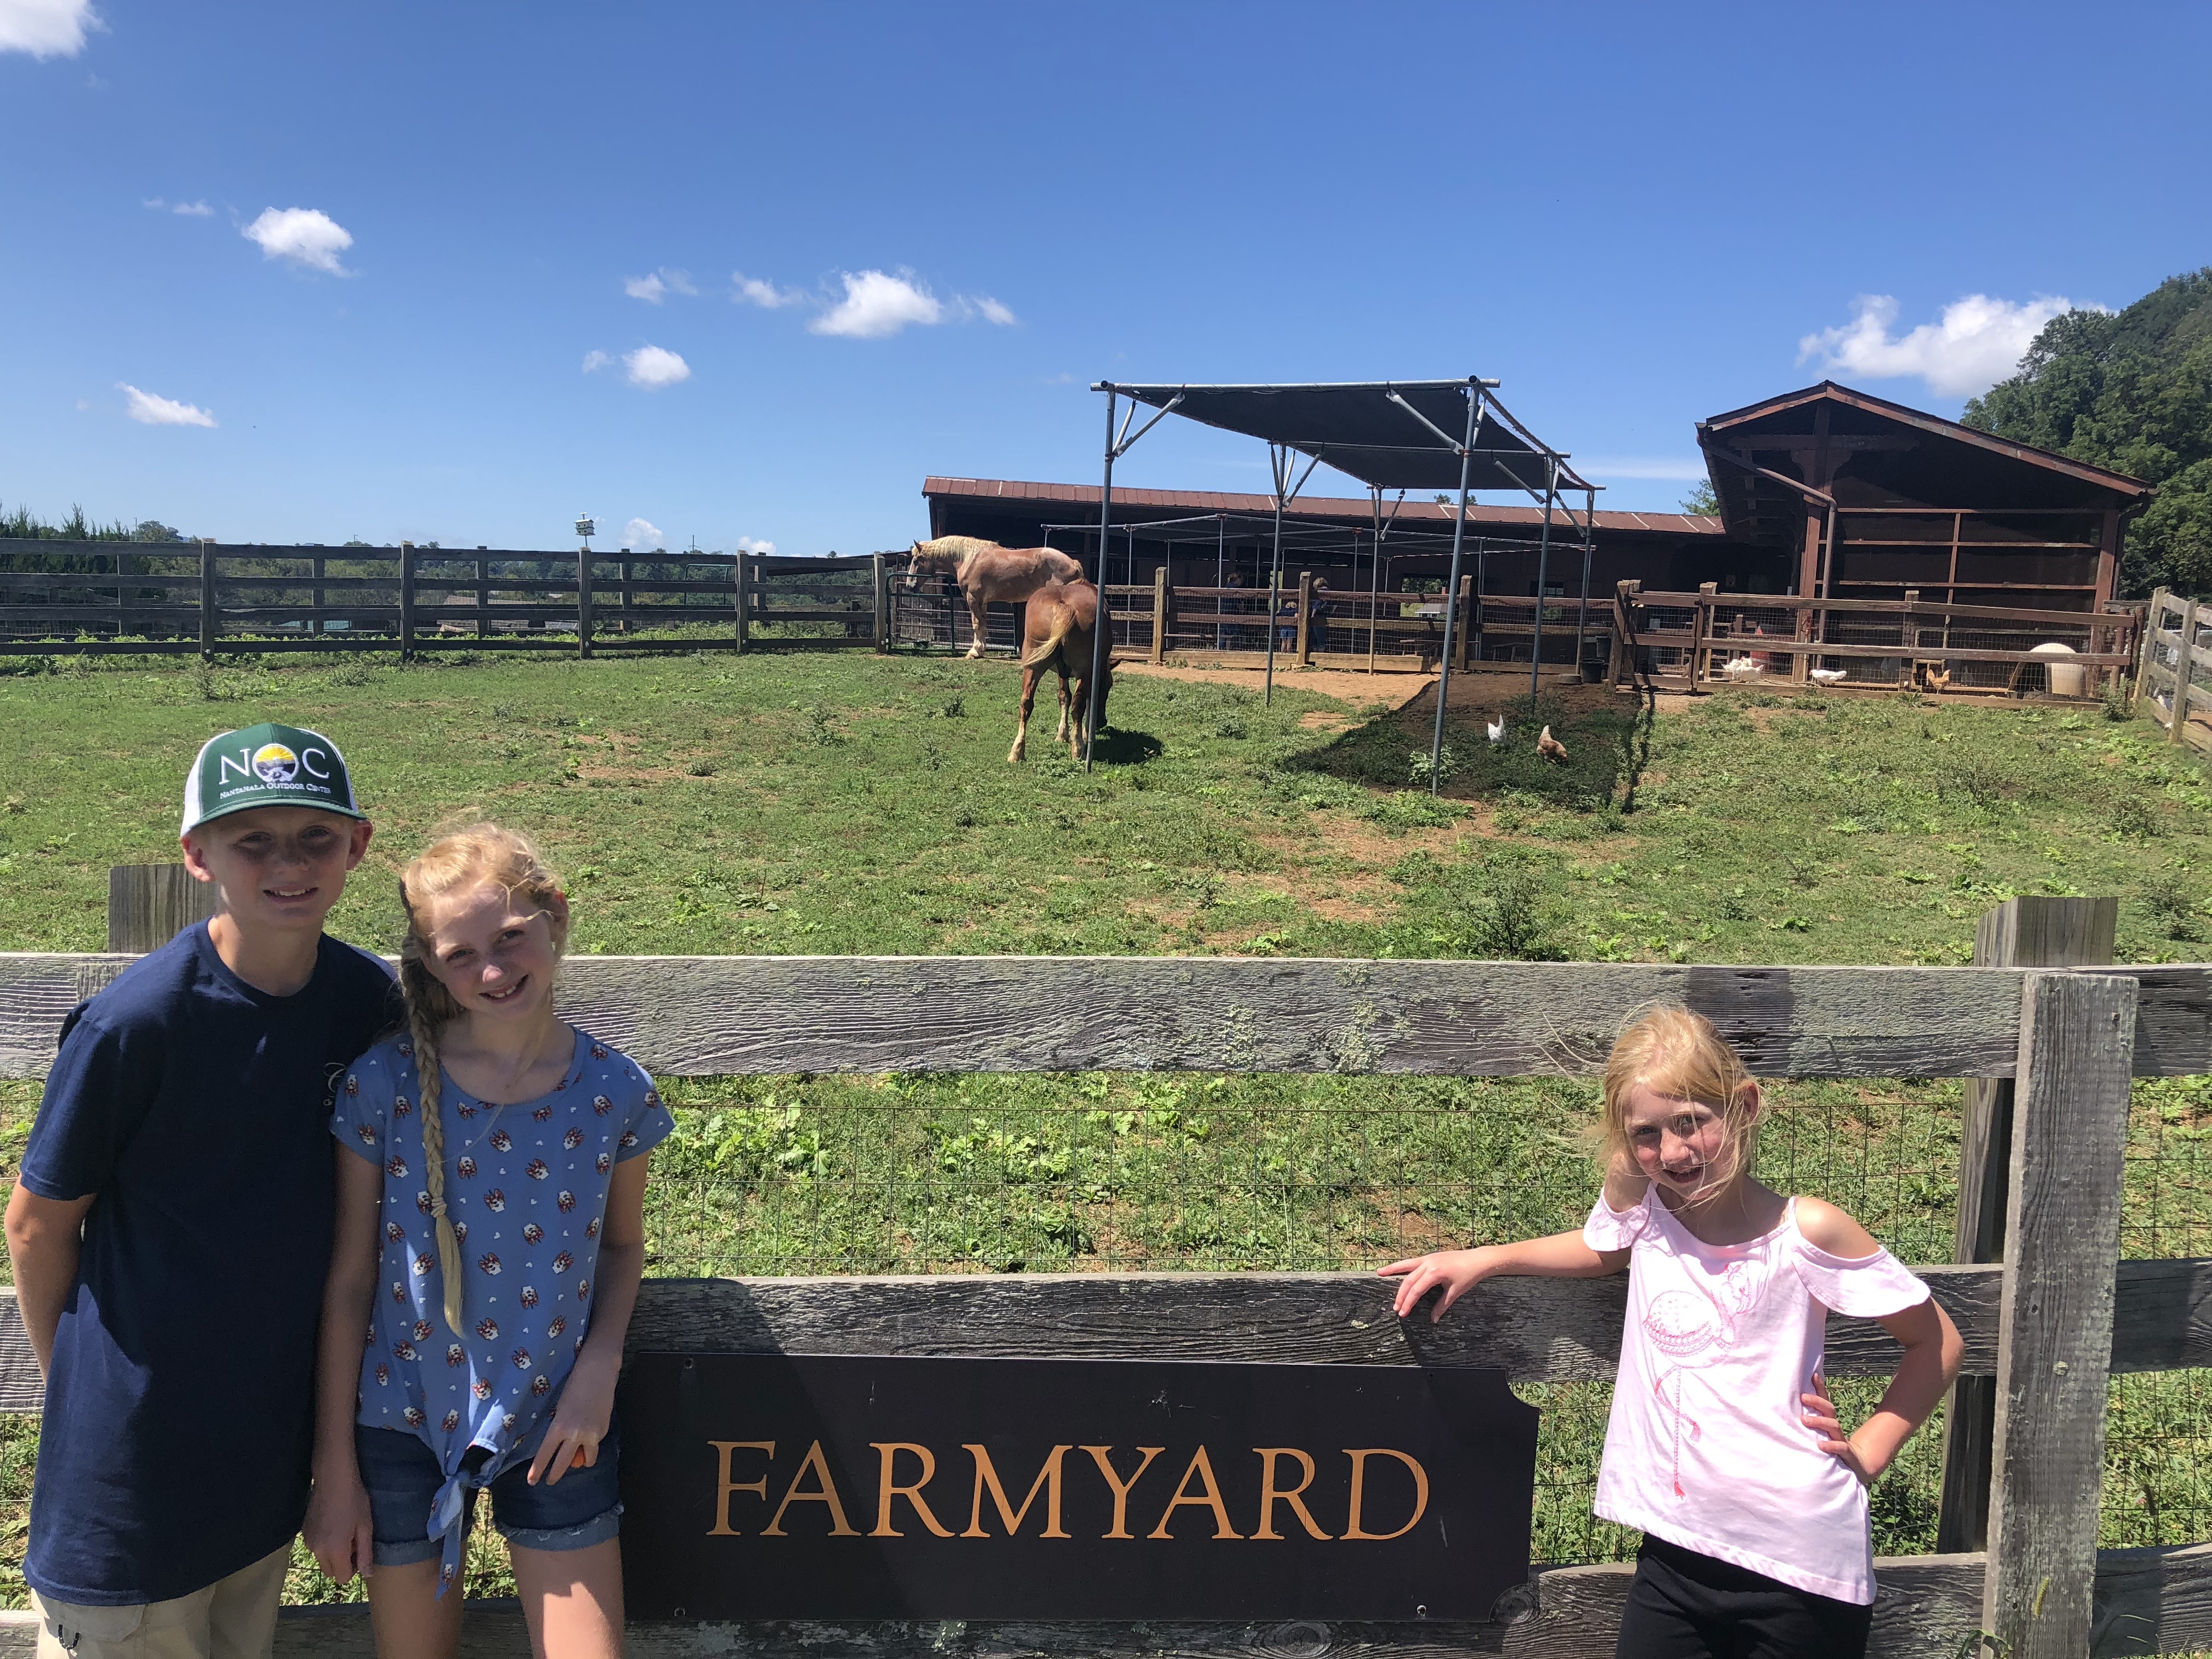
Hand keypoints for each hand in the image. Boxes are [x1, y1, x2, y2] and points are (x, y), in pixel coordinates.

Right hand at [303, 1465, 374, 1584]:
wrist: (333, 1478)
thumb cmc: (354, 1500)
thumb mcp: (365, 1527)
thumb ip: (365, 1553)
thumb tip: (367, 1574)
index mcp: (335, 1550)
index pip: (342, 1578)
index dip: (353, 1569)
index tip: (359, 1551)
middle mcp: (317, 1550)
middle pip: (330, 1572)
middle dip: (342, 1564)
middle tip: (352, 1541)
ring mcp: (308, 1542)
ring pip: (322, 1560)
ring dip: (333, 1554)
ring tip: (343, 1530)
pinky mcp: (303, 1533)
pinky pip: (315, 1548)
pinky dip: (324, 1544)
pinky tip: (333, 1524)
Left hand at [528, 1366, 612, 1486]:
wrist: (598, 1373)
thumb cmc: (574, 1386)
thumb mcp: (561, 1409)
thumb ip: (561, 1429)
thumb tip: (564, 1446)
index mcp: (558, 1427)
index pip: (545, 1454)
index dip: (538, 1470)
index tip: (532, 1481)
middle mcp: (575, 1435)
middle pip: (563, 1463)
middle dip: (555, 1475)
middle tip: (550, 1481)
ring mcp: (592, 1435)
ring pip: (586, 1460)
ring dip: (581, 1461)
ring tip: (578, 1457)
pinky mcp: (603, 1431)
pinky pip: (595, 1445)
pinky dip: (592, 1443)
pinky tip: (592, 1429)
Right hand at [1378, 1247, 1490, 1322]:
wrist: (1477, 1260)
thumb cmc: (1468, 1277)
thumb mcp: (1454, 1293)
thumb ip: (1441, 1306)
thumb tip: (1433, 1320)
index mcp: (1434, 1273)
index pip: (1416, 1290)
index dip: (1408, 1302)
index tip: (1402, 1313)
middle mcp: (1428, 1263)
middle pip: (1409, 1280)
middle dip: (1400, 1294)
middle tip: (1395, 1308)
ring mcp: (1428, 1258)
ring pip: (1407, 1266)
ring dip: (1393, 1271)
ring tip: (1380, 1273)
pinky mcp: (1429, 1256)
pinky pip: (1412, 1261)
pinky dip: (1402, 1264)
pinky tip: (1394, 1266)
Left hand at [1800, 1371, 1880, 1484]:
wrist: (1857, 1464)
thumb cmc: (1833, 1445)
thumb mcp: (1822, 1432)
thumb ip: (1813, 1419)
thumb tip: (1799, 1402)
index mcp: (1829, 1420)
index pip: (1825, 1401)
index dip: (1820, 1388)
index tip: (1812, 1375)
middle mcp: (1835, 1427)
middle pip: (1829, 1410)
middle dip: (1817, 1402)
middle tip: (1803, 1397)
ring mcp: (1841, 1439)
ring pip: (1833, 1426)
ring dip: (1820, 1422)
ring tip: (1805, 1420)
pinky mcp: (1846, 1454)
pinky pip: (1840, 1447)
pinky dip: (1831, 1446)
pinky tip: (1820, 1445)